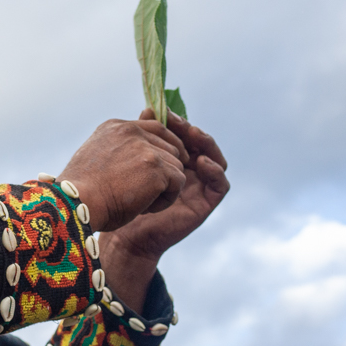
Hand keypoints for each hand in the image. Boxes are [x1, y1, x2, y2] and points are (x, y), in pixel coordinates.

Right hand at [57, 118, 189, 231]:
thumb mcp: (96, 162)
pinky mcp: (156, 168)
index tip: (162, 167)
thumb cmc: (79, 193)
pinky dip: (166, 199)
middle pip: (170, 147)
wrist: (74, 204)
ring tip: (141, 203)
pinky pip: (177, 183)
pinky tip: (146, 208)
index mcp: (115, 127)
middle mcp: (132, 132)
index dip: (163, 148)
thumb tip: (135, 163)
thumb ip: (117, 152)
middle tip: (147, 193)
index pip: (154, 128)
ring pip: (175, 166)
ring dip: (164, 188)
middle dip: (165, 171)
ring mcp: (146, 148)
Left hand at [102, 109, 228, 261]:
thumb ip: (144, 139)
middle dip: (189, 130)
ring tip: (193, 135)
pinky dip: (215, 170)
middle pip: (199, 144)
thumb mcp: (134, 163)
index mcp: (173, 161)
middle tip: (178, 122)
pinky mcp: (206, 204)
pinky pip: (221, 184)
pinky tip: (200, 162)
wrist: (124, 235)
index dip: (177, 123)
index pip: (182, 136)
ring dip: (206, 144)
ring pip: (214, 158)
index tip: (165, 114)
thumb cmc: (124, 200)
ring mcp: (199, 187)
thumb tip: (149, 109)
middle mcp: (189, 172)